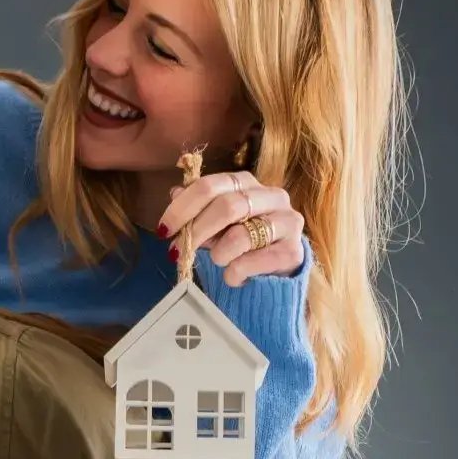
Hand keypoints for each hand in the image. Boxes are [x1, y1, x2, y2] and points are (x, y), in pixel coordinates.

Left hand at [156, 171, 305, 286]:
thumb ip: (197, 206)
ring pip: (239, 237)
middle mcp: (273, 196)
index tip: (164, 229)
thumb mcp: (215, 221)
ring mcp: (287, 222)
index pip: (210, 186)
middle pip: (226, 207)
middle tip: (178, 252)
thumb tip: (175, 194)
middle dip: (196, 232)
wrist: (276, 267)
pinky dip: (234, 273)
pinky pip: (251, 263)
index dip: (182, 208)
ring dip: (218, 254)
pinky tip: (234, 276)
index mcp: (247, 182)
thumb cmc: (240, 239)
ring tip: (219, 262)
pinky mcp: (293, 252)